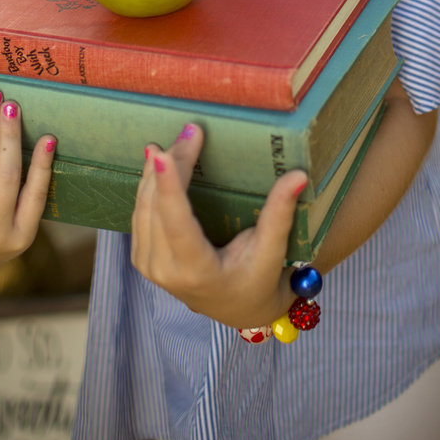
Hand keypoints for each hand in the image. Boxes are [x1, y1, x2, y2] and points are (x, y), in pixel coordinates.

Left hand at [130, 124, 306, 329]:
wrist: (237, 308)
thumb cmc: (258, 279)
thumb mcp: (272, 251)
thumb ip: (280, 213)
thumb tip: (299, 175)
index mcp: (196, 271)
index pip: (177, 224)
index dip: (168, 186)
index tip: (163, 153)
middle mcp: (165, 271)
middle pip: (158, 207)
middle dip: (171, 165)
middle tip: (191, 131)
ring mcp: (149, 267)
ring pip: (143, 207)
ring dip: (157, 171)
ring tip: (177, 140)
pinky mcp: (142, 258)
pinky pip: (140, 214)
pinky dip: (149, 185)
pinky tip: (158, 162)